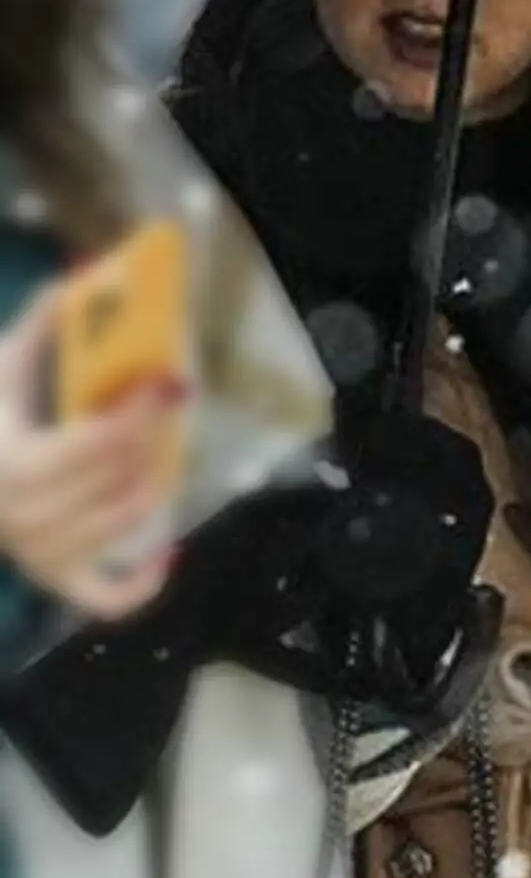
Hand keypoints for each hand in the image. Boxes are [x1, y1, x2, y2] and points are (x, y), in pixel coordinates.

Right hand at [0, 285, 184, 621]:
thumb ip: (35, 330)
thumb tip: (77, 278)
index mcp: (10, 465)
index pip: (95, 443)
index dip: (139, 411)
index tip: (169, 380)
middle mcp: (22, 519)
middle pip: (114, 480)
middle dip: (149, 439)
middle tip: (168, 403)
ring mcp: (36, 555)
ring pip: (119, 525)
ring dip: (151, 485)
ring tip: (161, 450)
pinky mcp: (49, 579)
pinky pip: (103, 599)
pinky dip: (138, 586)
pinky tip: (168, 555)